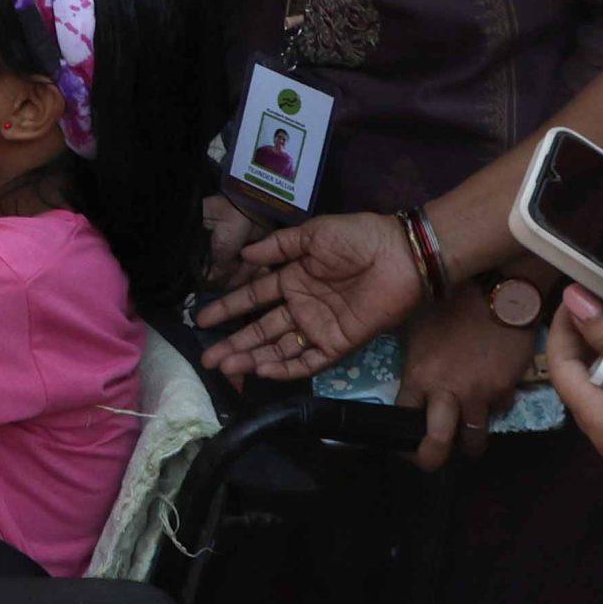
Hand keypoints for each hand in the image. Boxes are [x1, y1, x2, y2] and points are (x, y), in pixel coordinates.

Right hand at [196, 210, 425, 381]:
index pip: (254, 298)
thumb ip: (278, 247)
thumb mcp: (312, 234)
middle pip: (261, 330)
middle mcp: (302, 307)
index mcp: (293, 279)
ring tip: (226, 367)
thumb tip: (244, 255)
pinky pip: (309, 361)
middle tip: (208, 359)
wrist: (400, 255)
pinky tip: (263, 369)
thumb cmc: (357, 238)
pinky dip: (286, 368)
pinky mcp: (340, 344)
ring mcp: (320, 328)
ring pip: (279, 348)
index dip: (228, 309)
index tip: (202, 320)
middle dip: (234, 344)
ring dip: (253, 358)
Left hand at [397, 289, 537, 470]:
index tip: (398, 440)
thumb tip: (409, 376)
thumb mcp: (418, 327)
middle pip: (437, 446)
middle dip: (430, 459)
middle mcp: (447, 392)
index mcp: (419, 376)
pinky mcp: (507, 390)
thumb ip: (414, 359)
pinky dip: (493, 409)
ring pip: (474, 439)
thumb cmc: (451, 302)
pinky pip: (498, 411)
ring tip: (463, 439)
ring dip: (468, 443)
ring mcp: (480, 395)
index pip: (402, 417)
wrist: (500, 292)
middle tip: (429, 459)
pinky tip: (489, 397)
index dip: (398, 435)